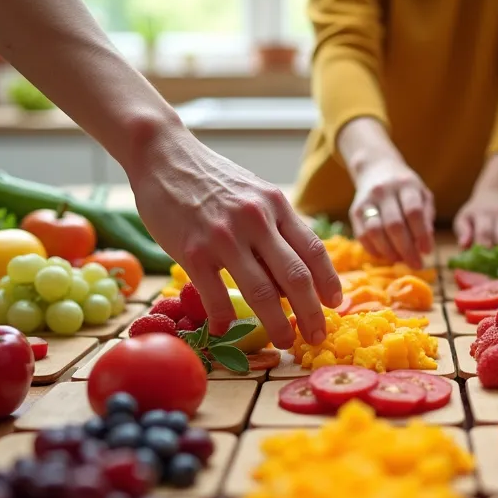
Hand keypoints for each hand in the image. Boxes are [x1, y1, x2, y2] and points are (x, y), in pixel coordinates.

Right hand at [128, 126, 341, 348]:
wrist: (163, 155)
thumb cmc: (211, 178)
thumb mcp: (255, 192)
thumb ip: (275, 225)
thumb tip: (292, 272)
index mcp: (276, 205)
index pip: (314, 250)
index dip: (329, 281)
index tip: (335, 304)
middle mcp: (256, 220)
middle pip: (296, 277)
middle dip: (311, 313)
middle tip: (316, 337)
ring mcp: (224, 237)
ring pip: (262, 293)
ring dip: (277, 325)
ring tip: (284, 342)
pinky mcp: (192, 252)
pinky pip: (216, 296)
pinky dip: (224, 320)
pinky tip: (226, 330)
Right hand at [349, 159, 434, 269]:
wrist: (376, 169)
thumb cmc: (405, 188)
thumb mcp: (422, 194)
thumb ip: (426, 217)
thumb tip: (424, 245)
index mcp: (405, 185)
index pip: (413, 212)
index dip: (421, 235)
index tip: (427, 251)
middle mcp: (384, 191)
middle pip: (394, 225)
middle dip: (406, 249)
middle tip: (416, 264)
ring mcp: (366, 201)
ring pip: (375, 232)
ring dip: (389, 252)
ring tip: (400, 260)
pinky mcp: (354, 211)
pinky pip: (362, 235)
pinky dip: (374, 250)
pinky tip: (385, 255)